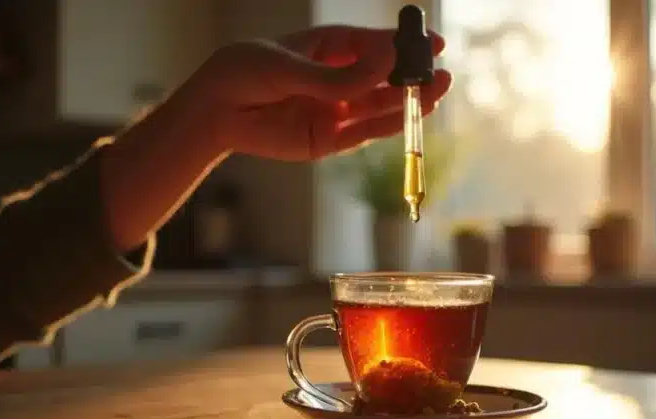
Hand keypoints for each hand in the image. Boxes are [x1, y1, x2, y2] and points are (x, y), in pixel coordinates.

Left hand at [180, 25, 452, 161]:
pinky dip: (389, 125)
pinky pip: (366, 132)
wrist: (215, 113)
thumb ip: (338, 76)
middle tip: (440, 72)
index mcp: (328, 48)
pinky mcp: (329, 139)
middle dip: (412, 74)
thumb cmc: (245, 74)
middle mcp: (337, 79)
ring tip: (436, 91)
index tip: (432, 43)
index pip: (374, 45)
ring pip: (380, 105)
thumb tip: (387, 61)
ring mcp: (335, 109)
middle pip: (384, 76)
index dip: (403, 45)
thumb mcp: (291, 68)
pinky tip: (411, 114)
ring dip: (408, 100)